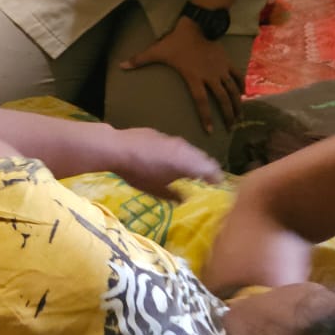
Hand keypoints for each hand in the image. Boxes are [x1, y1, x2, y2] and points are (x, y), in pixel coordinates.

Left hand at [110, 126, 225, 199]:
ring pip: (190, 150)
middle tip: (207, 183)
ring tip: (189, 173)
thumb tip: (186, 201)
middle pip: (204, 158)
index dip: (218, 180)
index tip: (218, 189)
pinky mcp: (160, 134)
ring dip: (193, 161)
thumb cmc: (139, 173)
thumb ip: (175, 196)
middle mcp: (185, 148)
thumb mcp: (158, 190)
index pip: (212, 170)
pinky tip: (169, 161)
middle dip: (207, 170)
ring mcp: (172, 139)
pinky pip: (176, 145)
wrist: (117, 148)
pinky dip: (179, 154)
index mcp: (188, 162)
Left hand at [120, 18, 243, 134]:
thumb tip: (121, 65)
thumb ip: (139, 60)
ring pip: (233, 90)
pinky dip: (242, 86)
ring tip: (240, 118)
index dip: (206, 117)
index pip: (201, 102)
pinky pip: (238, 76)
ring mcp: (221, 70)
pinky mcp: (227, 62)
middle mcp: (211, 77)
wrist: (197, 24)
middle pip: (222, 100)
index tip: (210, 131)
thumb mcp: (157, 51)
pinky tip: (244, 95)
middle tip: (231, 129)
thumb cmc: (176, 41)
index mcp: (194, 78)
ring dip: (238, 105)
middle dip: (228, 115)